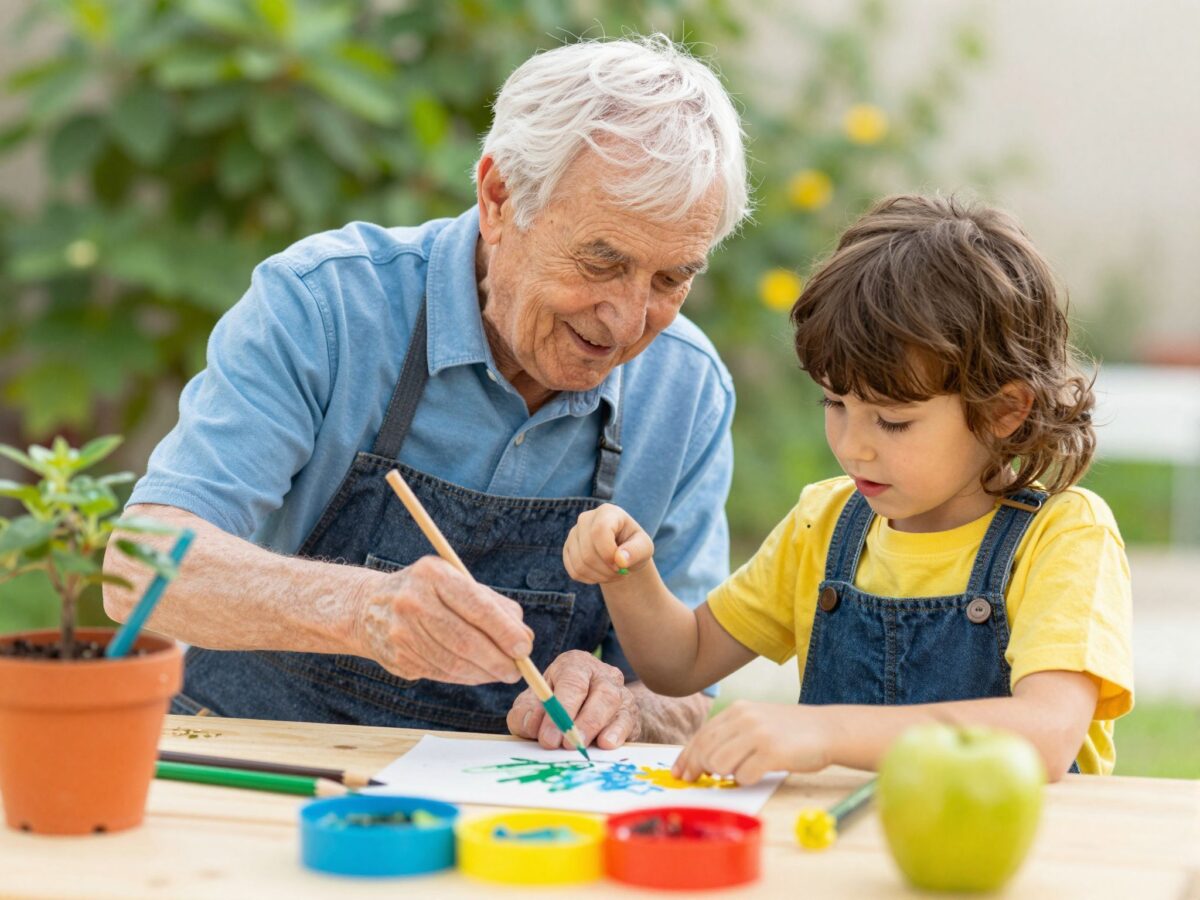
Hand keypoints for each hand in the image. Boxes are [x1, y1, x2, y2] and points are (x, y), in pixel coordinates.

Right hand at [349, 556, 532, 684]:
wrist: (368, 607)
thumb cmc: (428, 592)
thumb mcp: (456, 582)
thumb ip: (494, 604)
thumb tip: (524, 637)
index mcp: (433, 575)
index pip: (476, 606)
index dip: (504, 630)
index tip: (525, 647)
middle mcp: (412, 601)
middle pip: (465, 640)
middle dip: (498, 659)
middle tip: (518, 670)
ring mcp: (401, 632)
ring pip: (454, 662)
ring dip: (485, 673)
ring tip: (502, 673)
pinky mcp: (397, 658)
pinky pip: (441, 673)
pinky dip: (466, 677)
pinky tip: (478, 674)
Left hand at [507, 649, 641, 749]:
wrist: (584, 714)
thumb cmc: (554, 707)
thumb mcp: (532, 707)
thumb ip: (524, 714)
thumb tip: (532, 724)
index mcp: (574, 665)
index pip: (572, 680)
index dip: (561, 708)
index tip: (548, 736)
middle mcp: (600, 674)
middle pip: (600, 690)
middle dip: (582, 719)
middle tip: (566, 744)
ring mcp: (620, 692)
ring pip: (615, 703)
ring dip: (596, 726)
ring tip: (581, 747)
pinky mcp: (630, 714)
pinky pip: (628, 721)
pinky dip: (617, 734)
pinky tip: (605, 745)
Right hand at [563, 503, 653, 584]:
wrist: (622, 552)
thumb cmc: (635, 546)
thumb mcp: (645, 547)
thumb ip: (636, 551)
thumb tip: (620, 559)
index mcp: (607, 512)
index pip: (599, 531)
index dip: (608, 552)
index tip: (621, 565)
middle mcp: (586, 519)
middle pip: (588, 551)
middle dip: (607, 569)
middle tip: (621, 573)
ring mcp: (573, 534)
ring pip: (580, 564)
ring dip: (600, 576)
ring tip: (613, 573)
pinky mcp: (567, 549)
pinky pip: (574, 571)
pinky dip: (590, 579)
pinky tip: (601, 574)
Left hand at [672, 701, 835, 784]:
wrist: (827, 729)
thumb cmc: (790, 731)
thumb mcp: (757, 721)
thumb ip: (731, 733)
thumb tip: (701, 759)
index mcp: (737, 709)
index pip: (702, 735)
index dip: (686, 756)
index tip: (679, 772)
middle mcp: (744, 718)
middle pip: (705, 750)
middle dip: (697, 769)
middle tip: (696, 781)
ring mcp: (758, 734)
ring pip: (718, 763)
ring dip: (724, 774)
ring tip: (737, 772)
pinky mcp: (772, 752)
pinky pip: (743, 775)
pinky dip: (745, 780)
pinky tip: (755, 774)